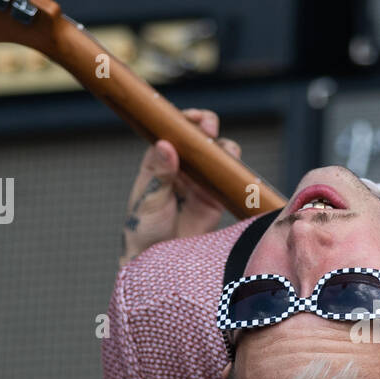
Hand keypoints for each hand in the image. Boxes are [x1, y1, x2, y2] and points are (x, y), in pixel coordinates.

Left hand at [120, 107, 242, 265]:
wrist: (159, 260)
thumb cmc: (145, 230)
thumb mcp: (149, 200)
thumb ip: (160, 174)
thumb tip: (166, 144)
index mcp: (158, 162)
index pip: (171, 132)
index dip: (183, 120)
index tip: (191, 118)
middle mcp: (181, 167)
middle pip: (197, 137)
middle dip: (206, 127)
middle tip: (208, 129)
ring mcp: (200, 182)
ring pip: (216, 155)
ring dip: (223, 147)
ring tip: (223, 152)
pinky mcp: (216, 198)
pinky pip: (228, 178)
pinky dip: (234, 170)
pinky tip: (234, 168)